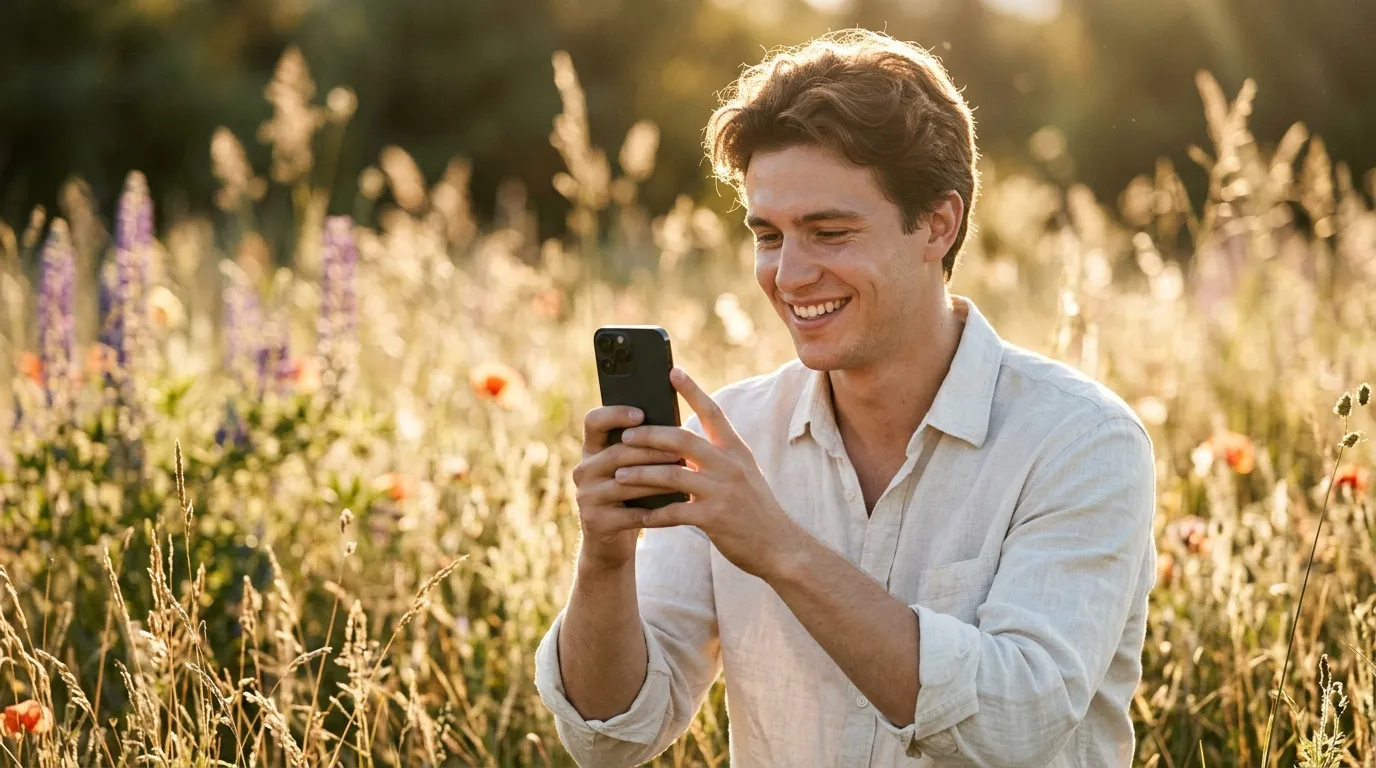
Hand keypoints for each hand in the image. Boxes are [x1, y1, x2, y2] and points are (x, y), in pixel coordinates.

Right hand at [571, 405, 685, 572]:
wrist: (610, 542)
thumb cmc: (629, 496)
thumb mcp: (628, 469)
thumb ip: (639, 449)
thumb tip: (674, 428)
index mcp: (591, 450)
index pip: (593, 421)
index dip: (614, 414)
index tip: (641, 414)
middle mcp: (583, 470)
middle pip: (616, 453)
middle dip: (650, 451)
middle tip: (680, 451)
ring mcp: (586, 497)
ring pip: (625, 483)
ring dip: (657, 480)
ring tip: (683, 477)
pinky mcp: (596, 522)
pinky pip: (631, 514)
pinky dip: (657, 511)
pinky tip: (678, 507)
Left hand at [614, 368, 806, 579]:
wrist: (779, 545)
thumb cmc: (754, 508)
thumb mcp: (742, 474)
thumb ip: (716, 457)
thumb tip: (679, 442)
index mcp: (736, 450)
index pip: (713, 412)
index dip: (692, 390)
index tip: (672, 371)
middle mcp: (730, 465)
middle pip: (682, 439)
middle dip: (649, 436)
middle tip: (625, 436)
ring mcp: (722, 491)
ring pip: (672, 475)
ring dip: (641, 475)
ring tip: (619, 476)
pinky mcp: (714, 519)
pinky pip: (674, 512)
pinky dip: (654, 514)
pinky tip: (640, 516)